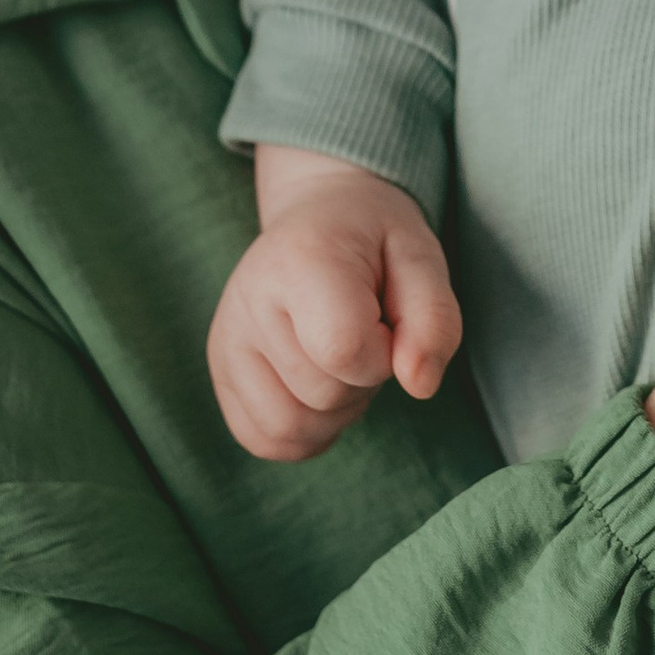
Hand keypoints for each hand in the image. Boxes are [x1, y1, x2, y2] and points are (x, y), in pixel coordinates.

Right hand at [207, 154, 460, 464]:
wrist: (321, 216)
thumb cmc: (375, 241)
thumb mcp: (422, 258)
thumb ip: (434, 320)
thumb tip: (419, 385)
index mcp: (300, 259)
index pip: (344, 351)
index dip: (384, 354)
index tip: (386, 321)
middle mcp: (248, 299)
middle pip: (322, 395)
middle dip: (363, 378)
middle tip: (366, 330)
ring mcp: (227, 337)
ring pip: (290, 428)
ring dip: (335, 411)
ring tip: (342, 358)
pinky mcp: (221, 367)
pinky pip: (264, 439)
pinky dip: (305, 431)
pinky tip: (319, 385)